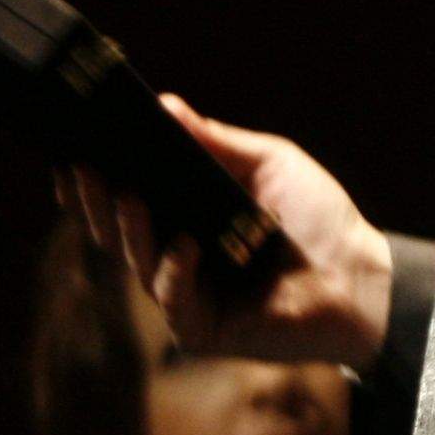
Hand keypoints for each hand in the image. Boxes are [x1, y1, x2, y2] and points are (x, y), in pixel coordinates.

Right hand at [60, 95, 388, 368]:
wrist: (361, 275)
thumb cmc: (320, 220)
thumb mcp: (269, 166)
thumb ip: (216, 142)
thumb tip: (165, 105)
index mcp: (188, 221)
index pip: (127, 203)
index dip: (96, 185)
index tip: (72, 155)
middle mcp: (180, 259)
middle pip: (121, 233)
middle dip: (99, 202)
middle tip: (84, 169)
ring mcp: (188, 297)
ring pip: (142, 264)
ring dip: (131, 230)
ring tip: (126, 195)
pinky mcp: (203, 330)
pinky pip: (176, 300)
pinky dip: (177, 270)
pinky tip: (184, 245)